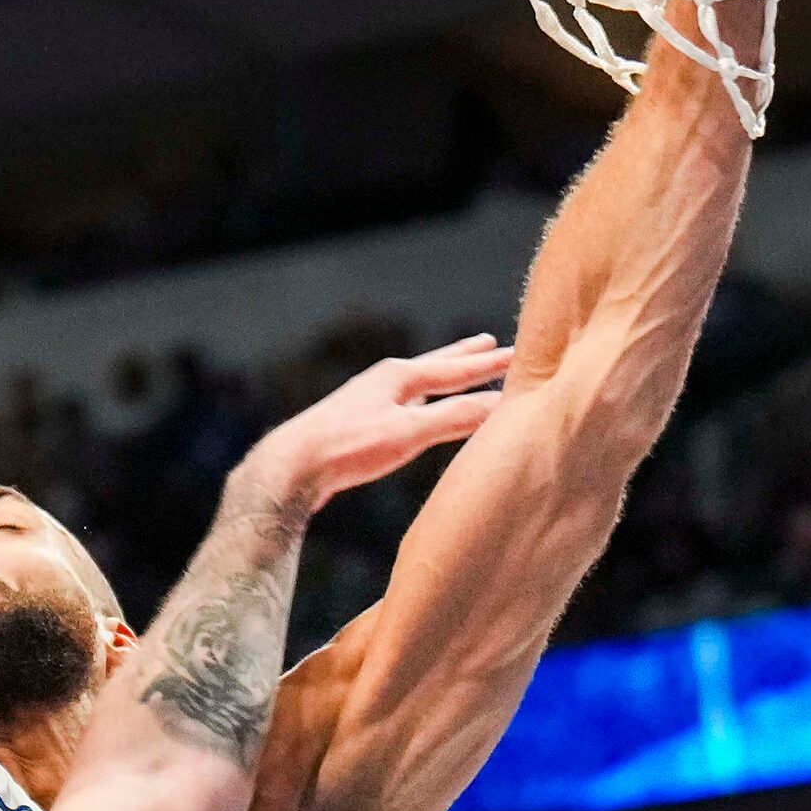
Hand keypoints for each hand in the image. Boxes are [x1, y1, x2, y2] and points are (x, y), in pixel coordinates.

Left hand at [236, 334, 511, 509]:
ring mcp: (369, 401)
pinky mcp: (358, 425)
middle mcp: (385, 381)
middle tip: (489, 343)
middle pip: (436, 366)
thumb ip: (453, 418)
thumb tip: (499, 406)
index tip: (518, 353)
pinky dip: (424, 402)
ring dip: (443, 378)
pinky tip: (417, 413)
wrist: (291, 467)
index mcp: (399, 376)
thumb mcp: (408, 433)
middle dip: (464, 357)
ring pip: (418, 385)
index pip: (456, 368)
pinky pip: (405, 405)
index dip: (489, 365)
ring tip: (456, 371)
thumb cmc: (348, 447)